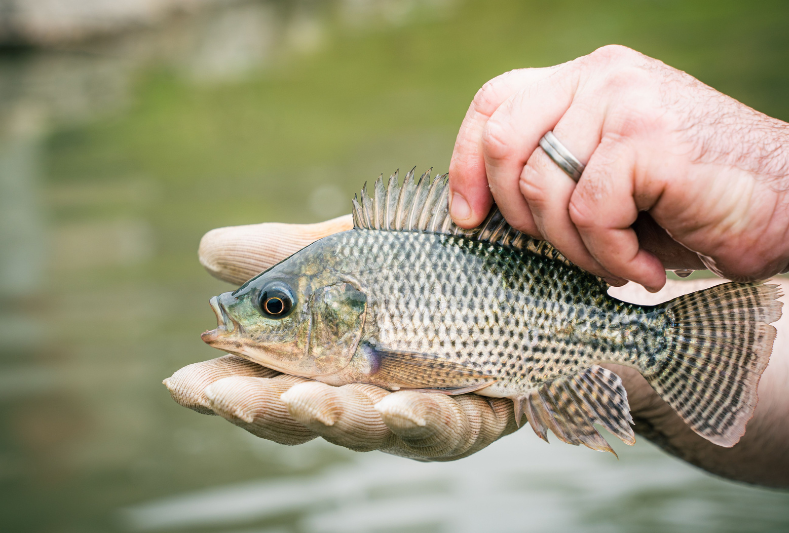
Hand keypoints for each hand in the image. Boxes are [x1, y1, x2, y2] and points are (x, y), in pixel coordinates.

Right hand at [164, 216, 519, 461]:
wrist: (513, 265)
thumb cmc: (423, 265)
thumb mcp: (352, 251)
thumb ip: (288, 256)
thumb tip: (208, 250)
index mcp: (324, 365)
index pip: (264, 383)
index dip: (223, 389)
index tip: (184, 383)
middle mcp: (364, 396)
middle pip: (308, 417)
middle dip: (268, 410)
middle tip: (233, 397)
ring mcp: (416, 414)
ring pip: (372, 429)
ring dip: (338, 418)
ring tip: (311, 400)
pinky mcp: (472, 420)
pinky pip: (447, 428)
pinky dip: (421, 420)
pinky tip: (400, 407)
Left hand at [448, 45, 788, 290]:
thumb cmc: (697, 201)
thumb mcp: (612, 174)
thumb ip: (557, 168)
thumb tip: (479, 208)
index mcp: (588, 80)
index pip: (494, 102)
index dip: (465, 163)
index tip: (468, 218)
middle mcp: (602, 77)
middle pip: (503, 144)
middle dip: (523, 218)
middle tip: (573, 249)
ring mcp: (625, 101)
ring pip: (544, 188)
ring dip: (576, 248)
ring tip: (620, 261)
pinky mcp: (648, 138)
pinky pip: (589, 213)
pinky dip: (611, 255)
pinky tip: (646, 264)